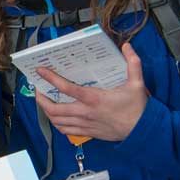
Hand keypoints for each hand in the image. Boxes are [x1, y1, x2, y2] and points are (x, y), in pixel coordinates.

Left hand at [33, 44, 148, 142]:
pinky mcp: (87, 132)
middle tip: (38, 89)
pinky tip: (56, 117)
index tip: (40, 71)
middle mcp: (85, 112)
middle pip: (54, 109)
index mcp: (94, 98)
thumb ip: (133, 63)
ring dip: (47, 111)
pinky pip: (65, 130)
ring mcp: (84, 124)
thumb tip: (127, 46)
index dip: (50, 78)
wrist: (142, 131)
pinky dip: (57, 123)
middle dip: (41, 99)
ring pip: (57, 121)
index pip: (66, 88)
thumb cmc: (137, 108)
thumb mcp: (137, 83)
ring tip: (44, 102)